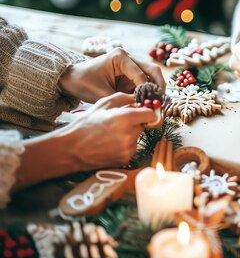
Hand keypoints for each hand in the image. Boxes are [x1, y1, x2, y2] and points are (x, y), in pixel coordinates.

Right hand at [15, 93, 155, 189]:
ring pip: (137, 137)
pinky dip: (125, 145)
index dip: (147, 112)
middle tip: (118, 123)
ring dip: (129, 134)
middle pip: (143, 125)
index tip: (142, 111)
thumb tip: (139, 98)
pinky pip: (131, 148)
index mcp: (125, 118)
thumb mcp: (103, 104)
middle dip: (135, 122)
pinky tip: (110, 144)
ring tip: (111, 134)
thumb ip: (125, 98)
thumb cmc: (85, 125)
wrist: (71, 149)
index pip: (151, 115)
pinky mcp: (126, 159)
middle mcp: (129, 134)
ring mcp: (128, 149)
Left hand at [59, 48, 164, 102]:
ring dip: (156, 89)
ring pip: (152, 75)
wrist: (71, 79)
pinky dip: (149, 91)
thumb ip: (122, 99)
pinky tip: (151, 102)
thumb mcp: (102, 93)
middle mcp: (129, 58)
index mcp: (120, 57)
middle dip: (159, 86)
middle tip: (161, 102)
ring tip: (158, 103)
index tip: (148, 105)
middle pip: (152, 70)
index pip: (140, 75)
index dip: (146, 91)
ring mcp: (131, 65)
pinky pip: (145, 81)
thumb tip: (140, 108)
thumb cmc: (83, 83)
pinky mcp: (131, 73)